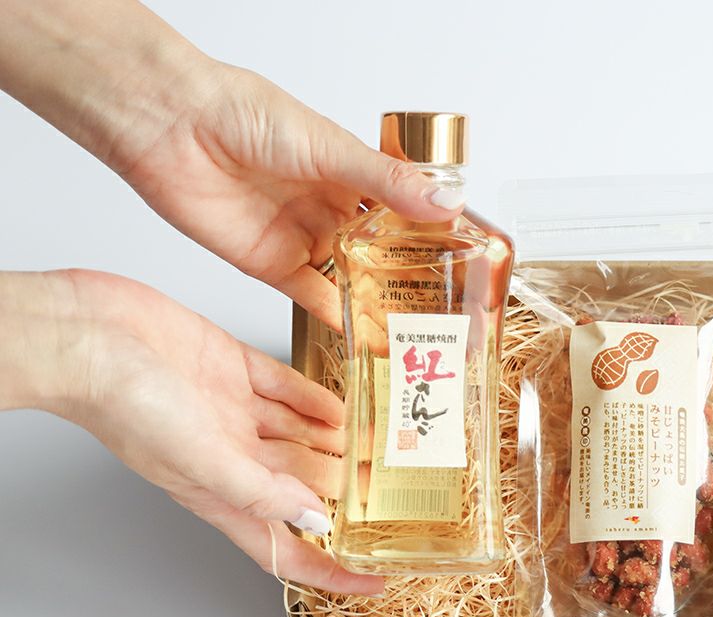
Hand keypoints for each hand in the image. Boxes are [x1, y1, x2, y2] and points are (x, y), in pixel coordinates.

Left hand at [0, 0, 462, 328]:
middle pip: (378, 249)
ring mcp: (300, 235)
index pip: (401, 209)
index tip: (465, 257)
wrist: (172, 127)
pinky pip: (310, 294)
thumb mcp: (330, 148)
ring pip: (349, 274)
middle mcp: (327, 206)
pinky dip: (335, 313)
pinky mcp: (269, 263)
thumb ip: (387, 183)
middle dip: (408, 274)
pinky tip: (361, 331)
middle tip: (446, 303)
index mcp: (348, 172)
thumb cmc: (244, 114)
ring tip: (413, 325)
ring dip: (376, 297)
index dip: (429, 233)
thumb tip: (445, 204)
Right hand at [4, 269, 383, 595]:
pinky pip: (284, 389)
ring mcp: (230, 412)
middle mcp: (229, 456)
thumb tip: (311, 518)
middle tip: (394, 487)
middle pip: (301, 485)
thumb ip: (260, 491)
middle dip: (346, 492)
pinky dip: (315, 398)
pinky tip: (344, 404)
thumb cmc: (121, 404)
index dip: (329, 571)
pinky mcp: (229, 368)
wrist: (88, 335)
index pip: (284, 548)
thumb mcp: (200, 460)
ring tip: (382, 442)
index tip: (373, 584)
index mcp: (218, 493)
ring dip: (339, 441)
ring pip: (299, 436)